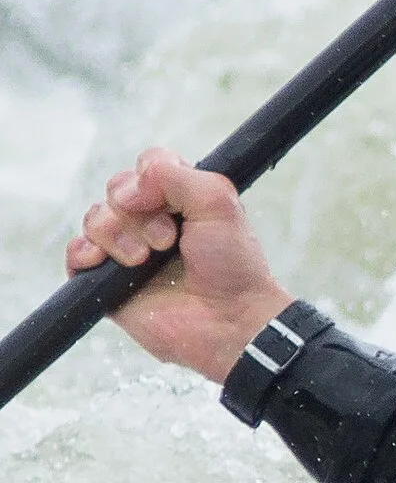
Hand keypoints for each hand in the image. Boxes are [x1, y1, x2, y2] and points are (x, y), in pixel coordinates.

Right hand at [67, 149, 291, 384]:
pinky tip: (105, 262)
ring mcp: (128, 248)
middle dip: (139, 212)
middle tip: (168, 241)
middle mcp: (153, 219)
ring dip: (119, 235)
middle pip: (117, 188)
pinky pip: (76, 252)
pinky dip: (85, 252)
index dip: (150, 176)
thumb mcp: (220, 203)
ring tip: (145, 260)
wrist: (226, 318)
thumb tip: (132, 185)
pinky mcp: (107, 280)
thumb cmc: (232, 265)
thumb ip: (178, 176)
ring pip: (96, 217)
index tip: (167, 201)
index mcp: (182, 198)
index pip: (149, 164)